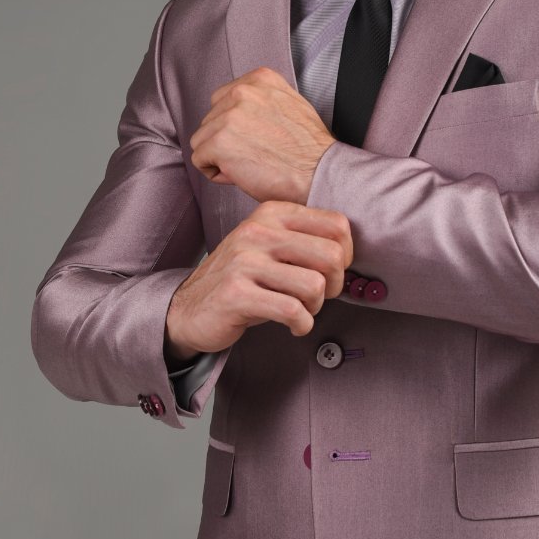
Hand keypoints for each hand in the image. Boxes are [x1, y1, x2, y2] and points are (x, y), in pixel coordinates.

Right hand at [165, 200, 353, 355]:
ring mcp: (244, 261)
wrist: (189, 309)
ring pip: (314, 285)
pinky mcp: (236, 294)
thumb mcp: (271, 248)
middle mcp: (258, 231)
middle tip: (320, 297)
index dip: (347, 255)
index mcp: (272, 213)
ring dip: (315, 307)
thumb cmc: (243, 281)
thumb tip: (349, 254)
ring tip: (301, 311)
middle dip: (336, 285)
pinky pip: (291, 311)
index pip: (337, 225)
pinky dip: (302, 324)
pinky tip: (294, 326)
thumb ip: (305, 241)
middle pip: (332, 255)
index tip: (333, 273)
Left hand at [190, 66, 335, 204]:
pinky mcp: (218, 143)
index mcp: (259, 79)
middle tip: (254, 154)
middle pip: (210, 119)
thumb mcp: (291, 104)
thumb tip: (237, 111)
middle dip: (226, 140)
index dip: (234, 125)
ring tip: (250, 164)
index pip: (223, 99)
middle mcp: (242, 92)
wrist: (319, 172)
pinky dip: (216, 173)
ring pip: (202, 140)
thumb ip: (262, 100)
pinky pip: (199, 160)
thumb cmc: (309, 149)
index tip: (254, 137)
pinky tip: (242, 174)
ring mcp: (228, 116)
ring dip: (220, 156)